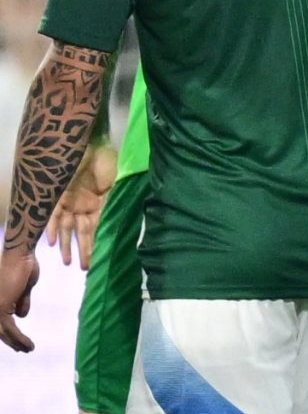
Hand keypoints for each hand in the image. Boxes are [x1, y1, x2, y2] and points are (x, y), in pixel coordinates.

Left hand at [0, 249, 37, 351]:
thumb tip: (21, 315)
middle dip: (10, 341)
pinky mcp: (0, 307)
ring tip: (28, 349)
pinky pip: (10, 329)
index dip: (7, 334)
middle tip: (22, 350)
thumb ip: (21, 301)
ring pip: (2, 332)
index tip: (18, 343)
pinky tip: (28, 345)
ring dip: (16, 343)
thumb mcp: (23, 288)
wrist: (21, 256)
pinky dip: (19, 338)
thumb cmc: (23, 266)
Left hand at [45, 145, 116, 269]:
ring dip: (68, 246)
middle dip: (86, 251)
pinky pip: (52, 217)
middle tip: (88, 269)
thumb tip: (150, 210)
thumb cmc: (107, 160)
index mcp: (104, 203)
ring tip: (69, 263)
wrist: (87, 144)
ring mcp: (71, 202)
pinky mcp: (56, 198)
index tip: (105, 260)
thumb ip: (126, 197)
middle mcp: (86, 206)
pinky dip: (51, 230)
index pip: (102, 229)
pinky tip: (52, 243)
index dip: (102, 244)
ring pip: (68, 230)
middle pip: (85, 233)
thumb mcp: (122, 181)